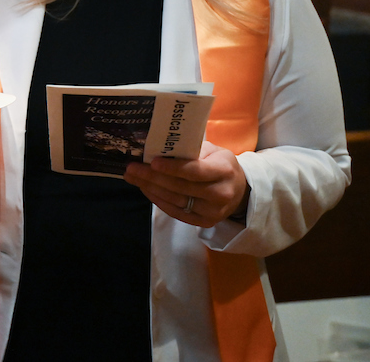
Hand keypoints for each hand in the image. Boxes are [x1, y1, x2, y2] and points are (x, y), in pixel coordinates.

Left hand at [123, 140, 249, 227]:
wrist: (238, 190)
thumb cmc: (220, 164)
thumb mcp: (212, 151)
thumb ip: (191, 150)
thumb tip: (160, 147)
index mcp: (224, 171)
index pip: (195, 171)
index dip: (172, 168)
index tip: (152, 161)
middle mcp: (220, 193)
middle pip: (181, 187)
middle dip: (152, 177)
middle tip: (131, 168)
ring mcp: (213, 211)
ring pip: (176, 200)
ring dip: (151, 188)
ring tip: (133, 177)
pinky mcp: (205, 222)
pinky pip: (176, 212)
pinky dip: (158, 200)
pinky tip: (145, 189)